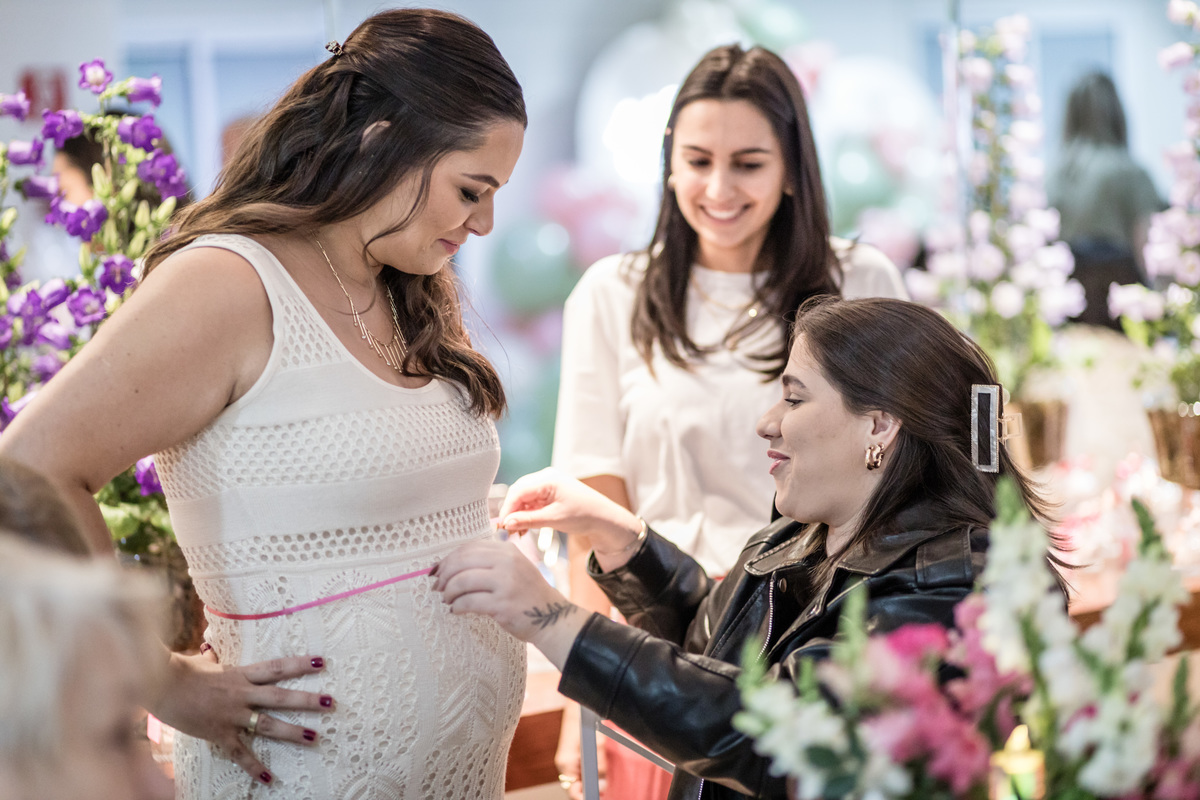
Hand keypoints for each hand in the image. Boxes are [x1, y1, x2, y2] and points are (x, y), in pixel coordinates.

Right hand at [150, 645, 331, 784]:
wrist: (160, 686)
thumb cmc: (180, 673)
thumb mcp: (203, 664)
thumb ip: (213, 662)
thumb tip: (210, 654)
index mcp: (240, 674)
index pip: (276, 668)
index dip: (299, 664)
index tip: (321, 662)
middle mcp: (241, 693)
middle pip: (280, 696)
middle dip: (306, 700)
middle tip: (330, 703)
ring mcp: (231, 714)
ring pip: (267, 724)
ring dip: (291, 731)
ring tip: (314, 737)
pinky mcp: (219, 733)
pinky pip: (240, 752)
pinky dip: (254, 767)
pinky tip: (269, 778)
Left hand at [433, 538, 587, 668]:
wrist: (551, 616)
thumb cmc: (526, 593)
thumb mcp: (513, 567)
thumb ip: (488, 561)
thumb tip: (448, 565)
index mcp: (507, 550)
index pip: (468, 548)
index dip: (448, 559)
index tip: (437, 571)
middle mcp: (506, 562)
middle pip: (462, 562)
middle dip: (444, 575)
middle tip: (437, 587)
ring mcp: (505, 582)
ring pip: (462, 581)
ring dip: (449, 592)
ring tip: (447, 600)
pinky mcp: (502, 604)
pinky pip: (469, 602)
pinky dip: (457, 606)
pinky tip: (456, 610)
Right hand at [499, 468, 639, 548]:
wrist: (603, 517)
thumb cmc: (583, 515)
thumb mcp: (554, 519)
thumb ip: (529, 520)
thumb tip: (506, 524)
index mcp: (548, 479)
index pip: (518, 491)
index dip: (507, 509)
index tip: (501, 526)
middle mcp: (546, 478)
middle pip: (518, 493)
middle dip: (511, 512)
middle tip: (507, 531)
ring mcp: (547, 484)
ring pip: (523, 498)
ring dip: (518, 515)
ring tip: (517, 533)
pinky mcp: (549, 493)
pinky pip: (531, 502)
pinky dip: (526, 514)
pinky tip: (524, 528)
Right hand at [556, 701, 606, 799]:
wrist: (579, 704)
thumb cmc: (585, 720)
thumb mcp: (597, 745)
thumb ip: (599, 767)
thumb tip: (601, 787)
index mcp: (566, 764)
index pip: (572, 792)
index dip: (586, 797)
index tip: (599, 797)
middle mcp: (565, 764)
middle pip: (577, 787)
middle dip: (591, 789)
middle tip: (605, 788)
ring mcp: (569, 760)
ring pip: (581, 779)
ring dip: (593, 780)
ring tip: (604, 777)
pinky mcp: (574, 754)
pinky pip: (582, 770)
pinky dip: (591, 772)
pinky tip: (599, 766)